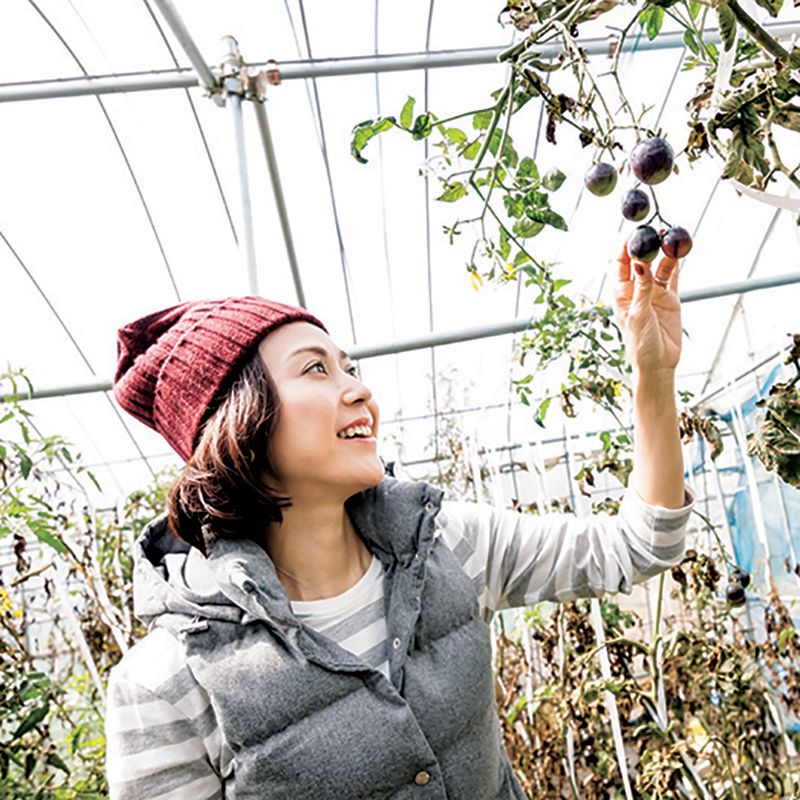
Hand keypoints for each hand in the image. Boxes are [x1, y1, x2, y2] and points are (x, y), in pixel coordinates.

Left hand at [614, 243, 681, 375]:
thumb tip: (639, 263)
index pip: (621, 265)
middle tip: (654, 228)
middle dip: (646, 245)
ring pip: (659, 266)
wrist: (659, 363)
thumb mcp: (639, 314)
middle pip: (641, 261)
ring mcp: (654, 293)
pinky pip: (673, 276)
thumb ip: (641, 289)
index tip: (633, 232)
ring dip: (664, 252)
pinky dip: (677, 263)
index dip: (626, 248)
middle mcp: (637, 291)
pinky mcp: (670, 299)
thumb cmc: (640, 344)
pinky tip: (679, 249)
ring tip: (669, 235)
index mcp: (622, 294)